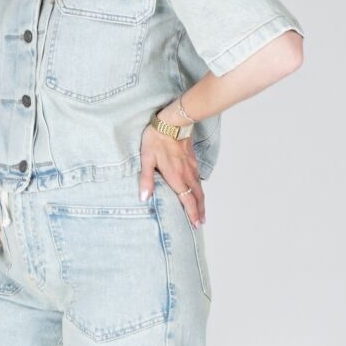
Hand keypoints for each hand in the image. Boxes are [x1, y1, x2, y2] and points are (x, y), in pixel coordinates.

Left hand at [139, 110, 205, 228]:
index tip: (196, 223)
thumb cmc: (157, 139)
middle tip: (201, 222)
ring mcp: (191, 167)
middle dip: (200, 211)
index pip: (187, 200)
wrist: (173, 122)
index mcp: (175, 177)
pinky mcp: (193, 160)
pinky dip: (200, 189)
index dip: (192, 213)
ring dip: (201, 201)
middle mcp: (187, 174)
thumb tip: (144, 198)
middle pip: (197, 197)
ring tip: (201, 211)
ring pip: (200, 188)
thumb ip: (146, 179)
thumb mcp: (147, 159)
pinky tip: (198, 190)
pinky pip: (199, 179)